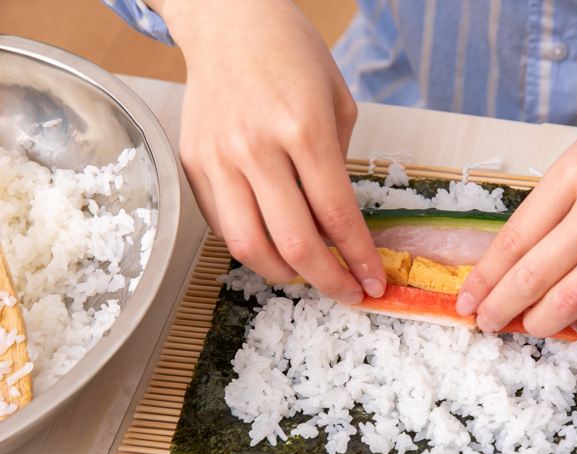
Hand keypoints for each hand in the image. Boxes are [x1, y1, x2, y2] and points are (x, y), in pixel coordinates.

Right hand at [158, 0, 384, 302]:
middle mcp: (256, 148)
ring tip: (309, 274)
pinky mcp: (193, 164)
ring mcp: (218, 158)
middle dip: (329, 282)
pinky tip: (274, 243)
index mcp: (302, 129)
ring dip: (285, 274)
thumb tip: (338, 227)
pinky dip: (253, 246)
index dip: (359, 259)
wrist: (229, 20)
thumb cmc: (293, 55)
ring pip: (249, 247)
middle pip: (294, 244)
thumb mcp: (338, 102)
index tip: (374, 283)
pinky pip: (223, 225)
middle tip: (347, 293)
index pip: (337, 216)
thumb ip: (340, 167)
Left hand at [456, 69, 576, 342]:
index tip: (467, 299)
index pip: (514, 239)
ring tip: (527, 328)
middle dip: (501, 307)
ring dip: (542, 323)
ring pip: (575, 297)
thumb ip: (557, 196)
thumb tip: (521, 251)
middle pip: (535, 273)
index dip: (485, 277)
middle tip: (485, 323)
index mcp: (574, 174)